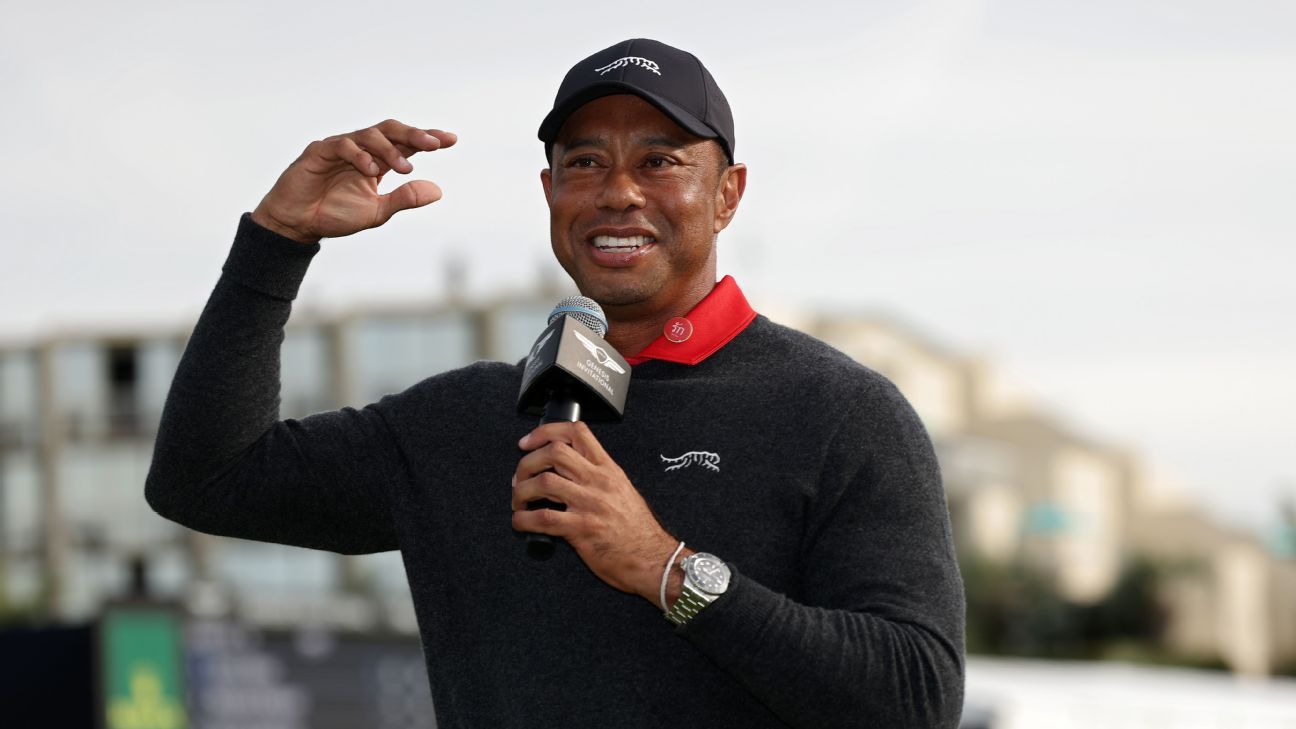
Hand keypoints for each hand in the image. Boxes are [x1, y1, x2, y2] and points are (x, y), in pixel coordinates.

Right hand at [251, 120, 457, 242]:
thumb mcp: (377, 211)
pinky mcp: (319, 151)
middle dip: (414, 134)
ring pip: (368, 135)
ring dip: (389, 149)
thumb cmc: (335, 215)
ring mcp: (339, 148)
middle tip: (435, 143)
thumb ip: (404, 199)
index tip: (451, 139)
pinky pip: (342, 145)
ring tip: (404, 167)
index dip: (427, 138)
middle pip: (390, 131)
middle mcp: (360, 150)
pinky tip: (371, 169)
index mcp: (377, 161)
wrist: (297, 224)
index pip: (406, 144)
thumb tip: (438, 191)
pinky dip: (359, 155)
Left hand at [511, 422, 686, 605]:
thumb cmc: (638, 530)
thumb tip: (568, 470)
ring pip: (543, 482)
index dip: (545, 432)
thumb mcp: (623, 490)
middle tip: (520, 477)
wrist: (653, 559)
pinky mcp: (581, 529)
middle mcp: (598, 482)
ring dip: (521, 491)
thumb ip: (598, 476)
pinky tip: (521, 522)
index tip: (528, 443)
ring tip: (519, 500)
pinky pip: (543, 518)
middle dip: (527, 462)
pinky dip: (523, 519)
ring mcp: (590, 504)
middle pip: (554, 452)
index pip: (576, 433)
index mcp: (608, 469)